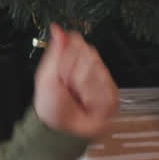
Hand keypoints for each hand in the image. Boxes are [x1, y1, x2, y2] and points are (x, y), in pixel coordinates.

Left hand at [33, 24, 119, 138]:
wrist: (63, 130)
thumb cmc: (52, 107)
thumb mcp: (46, 76)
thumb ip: (55, 50)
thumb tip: (57, 29)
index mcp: (73, 60)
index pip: (78, 41)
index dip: (69, 56)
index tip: (62, 72)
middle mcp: (89, 67)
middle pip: (90, 53)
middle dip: (75, 72)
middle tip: (69, 87)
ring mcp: (102, 80)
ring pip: (97, 70)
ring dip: (84, 87)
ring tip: (78, 97)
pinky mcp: (112, 94)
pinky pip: (105, 86)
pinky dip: (93, 96)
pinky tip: (88, 103)